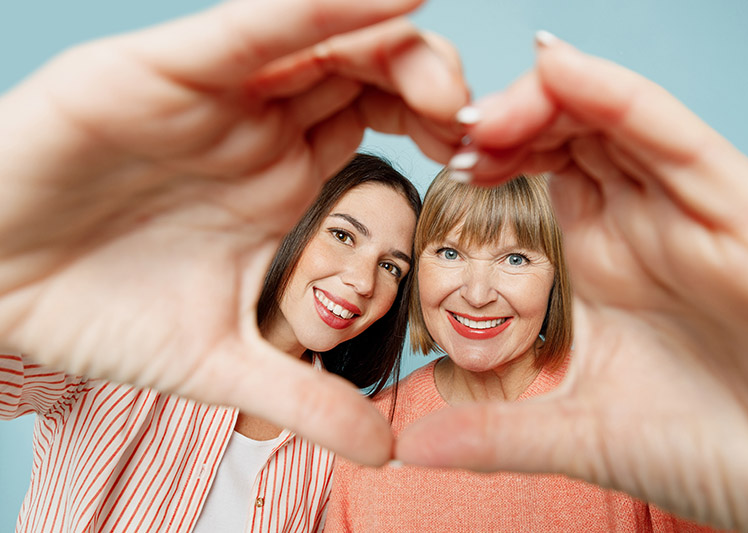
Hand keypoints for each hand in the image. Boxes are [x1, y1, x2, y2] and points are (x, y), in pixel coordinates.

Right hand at [0, 0, 467, 465]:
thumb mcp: (219, 361)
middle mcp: (259, 123)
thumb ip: (303, 398)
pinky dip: (318, 13)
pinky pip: (255, 30)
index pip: (381, 126)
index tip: (484, 165)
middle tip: (479, 125)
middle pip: (367, 74)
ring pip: (322, 39)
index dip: (439, 133)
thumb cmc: (96, 310)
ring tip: (445, 74)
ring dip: (391, 46)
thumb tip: (384, 451)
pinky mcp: (164, 69)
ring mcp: (218, 92)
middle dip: (431, 84)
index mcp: (281, 175)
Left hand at [396, 34, 747, 530]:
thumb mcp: (581, 435)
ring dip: (545, 100)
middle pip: (568, 137)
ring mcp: (689, 214)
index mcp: (603, 262)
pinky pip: (675, 139)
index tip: (438, 159)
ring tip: (485, 110)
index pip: (539, 178)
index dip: (488, 158)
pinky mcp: (742, 217)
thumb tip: (407, 447)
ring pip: (613, 122)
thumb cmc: (710, 449)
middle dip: (506, 121)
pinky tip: (561, 71)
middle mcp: (642, 226)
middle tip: (449, 125)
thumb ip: (495, 433)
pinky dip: (617, 100)